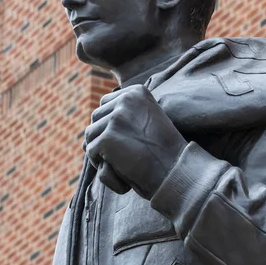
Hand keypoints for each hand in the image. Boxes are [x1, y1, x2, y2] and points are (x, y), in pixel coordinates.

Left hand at [85, 85, 187, 199]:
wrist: (175, 171)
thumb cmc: (164, 152)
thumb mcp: (149, 120)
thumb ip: (127, 113)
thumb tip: (94, 122)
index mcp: (137, 92)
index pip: (106, 103)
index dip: (110, 125)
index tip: (127, 140)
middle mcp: (125, 99)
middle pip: (96, 117)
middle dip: (103, 137)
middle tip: (121, 155)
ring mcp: (115, 118)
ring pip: (90, 135)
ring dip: (100, 152)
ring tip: (120, 163)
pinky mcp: (107, 138)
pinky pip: (91, 151)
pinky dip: (101, 165)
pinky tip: (120, 172)